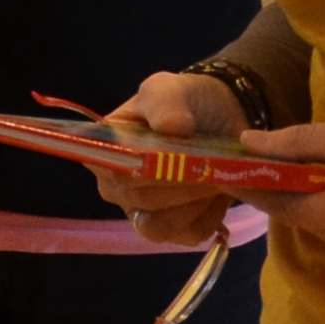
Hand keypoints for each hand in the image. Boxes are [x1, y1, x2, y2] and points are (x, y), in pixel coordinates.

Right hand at [91, 68, 247, 245]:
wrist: (221, 118)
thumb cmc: (185, 102)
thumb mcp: (171, 88)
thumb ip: (166, 103)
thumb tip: (171, 127)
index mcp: (103, 152)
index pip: (113, 171)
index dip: (145, 168)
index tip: (177, 153)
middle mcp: (114, 186)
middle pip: (139, 200)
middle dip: (180, 183)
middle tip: (210, 163)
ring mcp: (141, 212)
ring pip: (159, 226)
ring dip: (193, 204)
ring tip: (215, 178)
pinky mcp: (173, 229)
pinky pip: (187, 235)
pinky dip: (209, 216)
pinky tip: (218, 194)